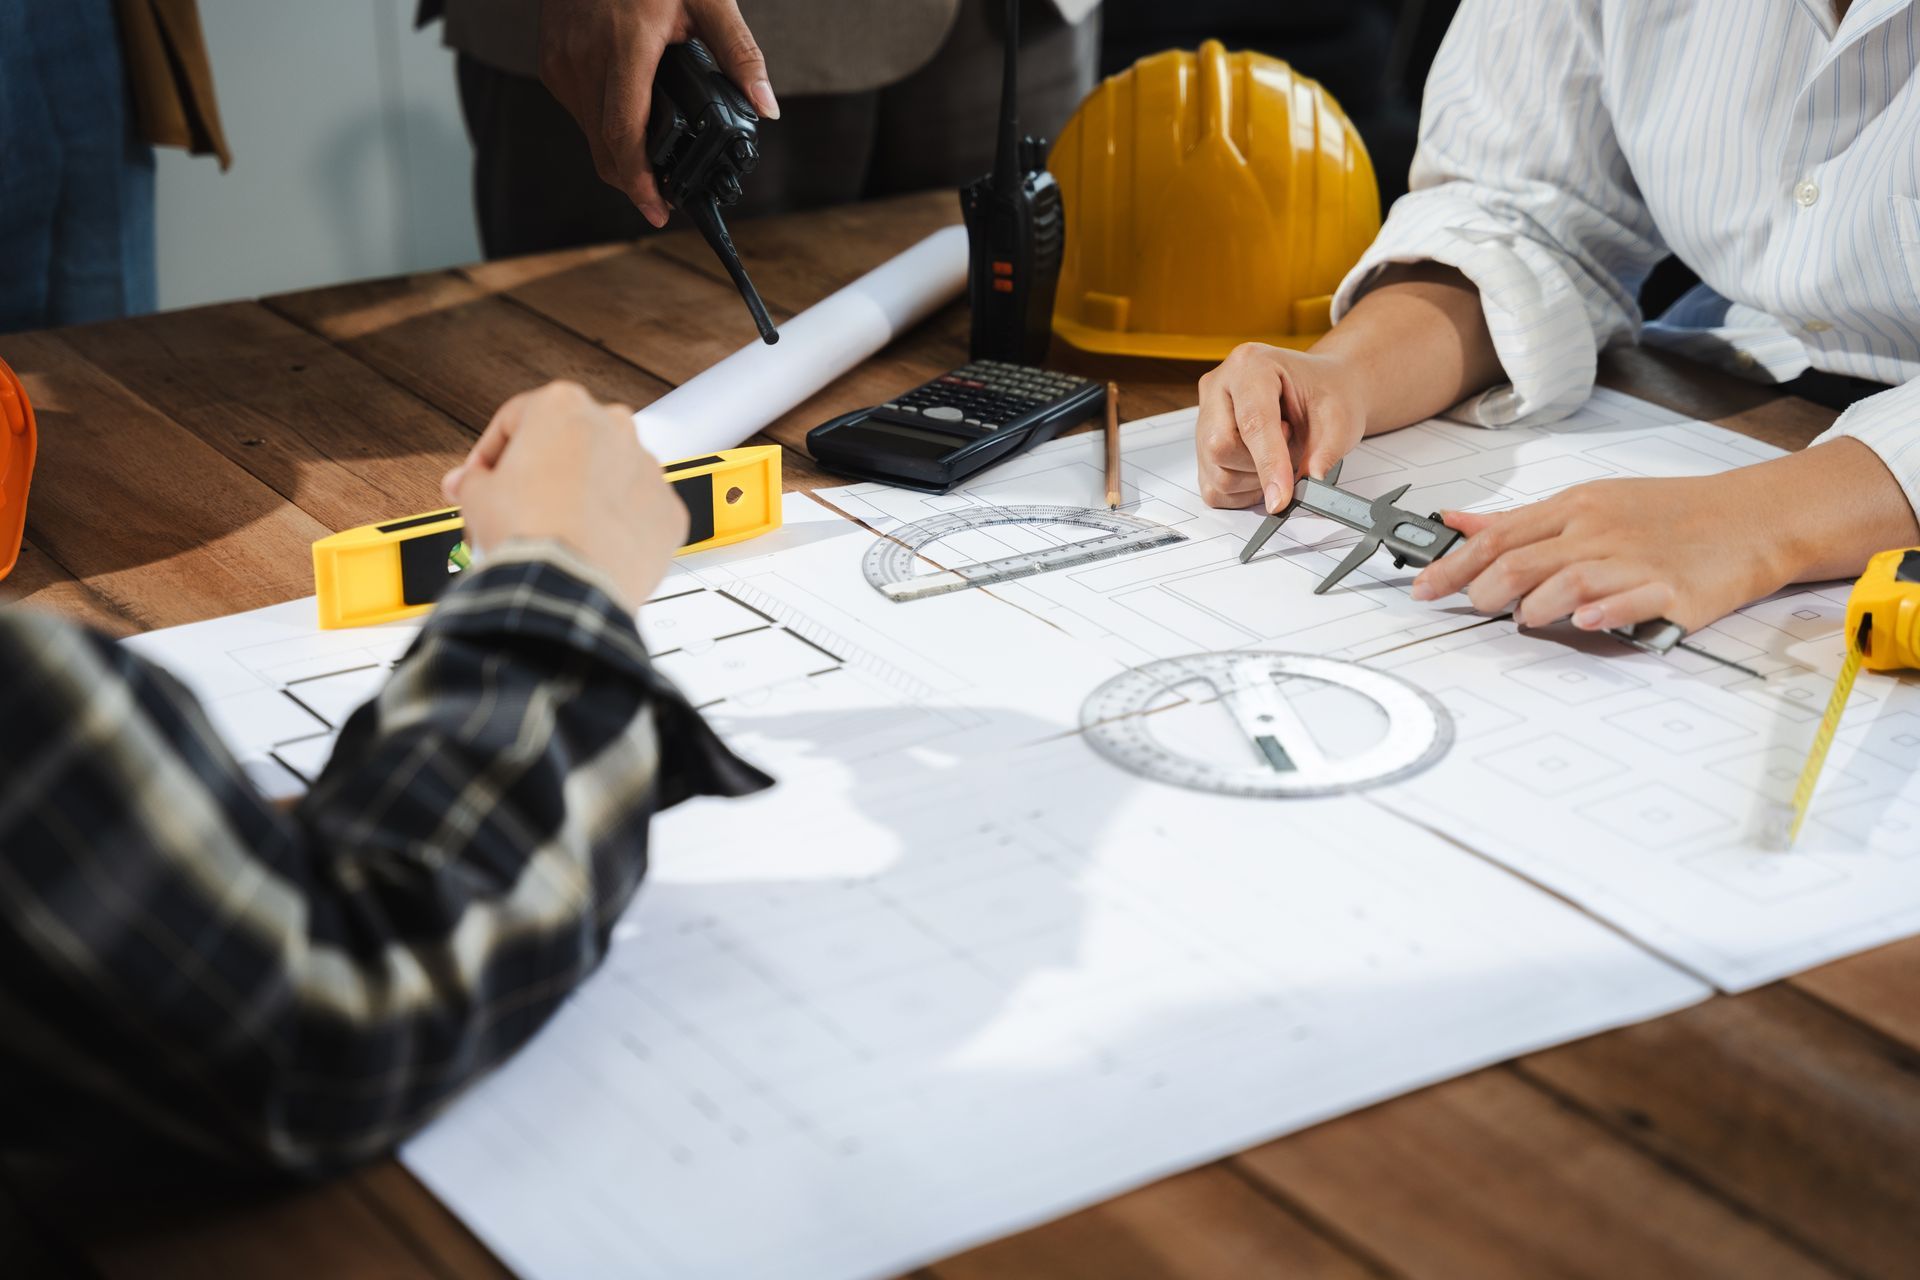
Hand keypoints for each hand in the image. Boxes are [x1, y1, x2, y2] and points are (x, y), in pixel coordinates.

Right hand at [443, 381, 687, 607]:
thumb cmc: (528, 532)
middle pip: (569, 443)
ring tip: (558, 528)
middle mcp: (614, 426)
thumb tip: (470, 484)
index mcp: (562, 405)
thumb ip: (472, 480)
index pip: (515, 420)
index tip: (484, 477)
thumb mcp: (476, 495)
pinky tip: (591, 545)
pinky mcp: (669, 509)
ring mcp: (648, 468)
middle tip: (520, 502)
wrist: (568, 584)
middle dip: (544, 470)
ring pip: (610, 475)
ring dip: (586, 494)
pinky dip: (618, 525)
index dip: (491, 454)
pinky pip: (638, 512)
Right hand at [539, 0, 777, 226]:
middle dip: (634, 183)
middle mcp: (584, 59)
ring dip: (618, 156)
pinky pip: (577, 111)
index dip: (641, 183)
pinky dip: (602, 128)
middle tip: (664, 201)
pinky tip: (629, 124)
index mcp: (624, 47)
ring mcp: (561, 59)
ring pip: (588, 134)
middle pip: (604, 148)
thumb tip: (766, 107)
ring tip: (652, 164)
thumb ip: (739, 54)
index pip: (625, 135)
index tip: (660, 211)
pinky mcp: (551, 58)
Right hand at [1195, 344, 1368, 511]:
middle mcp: (1218, 387)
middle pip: (1220, 446)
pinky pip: (1214, 488)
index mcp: (1251, 364)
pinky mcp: (1201, 447)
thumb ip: (1323, 455)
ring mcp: (1204, 417)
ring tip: (1279, 455)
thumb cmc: (1327, 394)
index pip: (1252, 421)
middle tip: (1291, 451)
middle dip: (1259, 467)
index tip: (1282, 497)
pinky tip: (1262, 469)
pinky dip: (1243, 491)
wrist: (1321, 388)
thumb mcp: (1339, 419)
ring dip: (1254, 481)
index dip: (1268, 463)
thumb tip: (1308, 489)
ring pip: (1217, 473)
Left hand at [1408, 474, 1790, 633]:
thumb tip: (1455, 523)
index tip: (1422, 588)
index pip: (1499, 536)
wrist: (1751, 517)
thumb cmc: (1667, 513)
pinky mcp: (1674, 591)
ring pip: (1572, 580)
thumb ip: (1520, 520)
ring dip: (1537, 604)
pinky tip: (1588, 621)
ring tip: (1523, 619)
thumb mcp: (1589, 503)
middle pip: (1526, 559)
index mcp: (1576, 509)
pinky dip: (1608, 612)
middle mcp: (1600, 533)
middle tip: (1467, 607)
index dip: (1453, 565)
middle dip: (1483, 587)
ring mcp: (1637, 562)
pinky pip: (1635, 601)